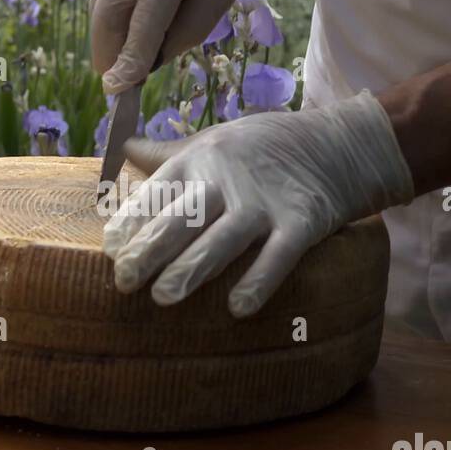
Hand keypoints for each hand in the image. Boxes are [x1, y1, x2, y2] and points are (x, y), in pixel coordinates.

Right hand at [88, 0, 237, 93]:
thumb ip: (184, 35)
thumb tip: (141, 65)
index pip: (142, 29)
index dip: (129, 63)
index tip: (115, 89)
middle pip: (107, 30)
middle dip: (117, 60)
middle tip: (136, 73)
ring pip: (99, 22)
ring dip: (118, 38)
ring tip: (148, 19)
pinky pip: (98, 5)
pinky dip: (115, 17)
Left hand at [103, 91, 415, 316]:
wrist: (340, 143)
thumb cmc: (262, 148)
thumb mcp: (213, 141)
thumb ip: (168, 154)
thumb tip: (123, 147)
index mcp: (199, 161)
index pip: (157, 192)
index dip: (132, 221)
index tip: (110, 250)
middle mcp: (228, 180)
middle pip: (183, 217)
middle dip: (150, 249)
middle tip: (124, 281)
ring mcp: (266, 203)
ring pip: (224, 237)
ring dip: (193, 267)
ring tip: (164, 297)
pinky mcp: (302, 222)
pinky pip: (280, 254)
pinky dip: (260, 280)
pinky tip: (239, 308)